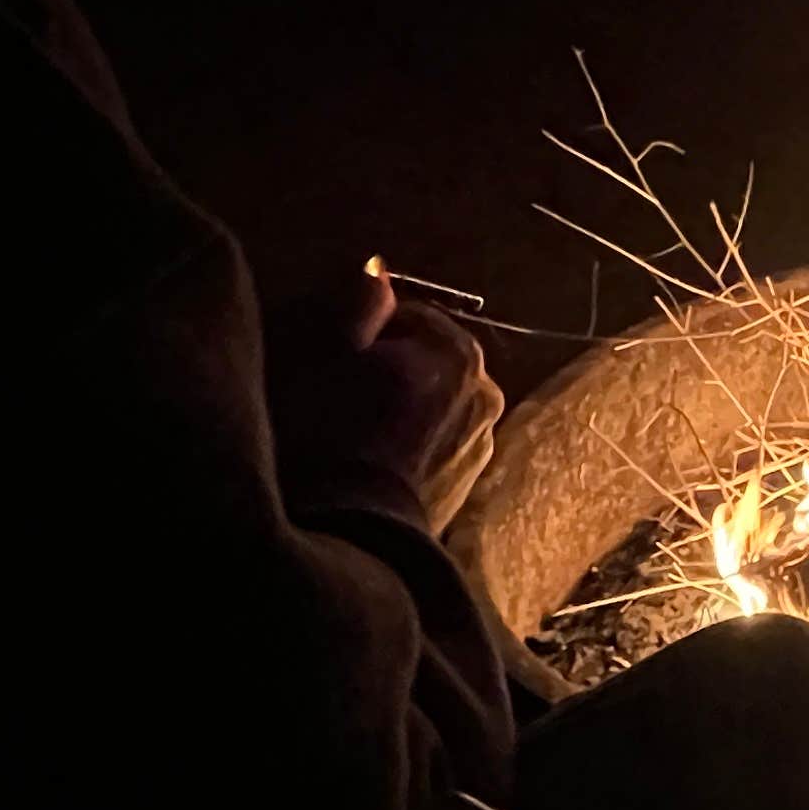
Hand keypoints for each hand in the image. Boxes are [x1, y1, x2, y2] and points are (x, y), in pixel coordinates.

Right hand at [267, 261, 502, 532]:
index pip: (401, 316)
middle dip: (378, 372)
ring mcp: (480, 445)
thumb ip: (358, 298)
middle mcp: (485, 393)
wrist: (344, 537)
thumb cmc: (325, 435)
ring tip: (344, 439)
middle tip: (329, 401)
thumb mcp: (324, 348)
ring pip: (422, 405)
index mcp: (459, 351)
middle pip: (418, 361)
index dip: (354, 335)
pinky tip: (363, 466)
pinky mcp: (465, 490)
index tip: (323, 364)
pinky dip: (399, 448)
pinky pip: (425, 447)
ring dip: (390, 410)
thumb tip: (378, 271)